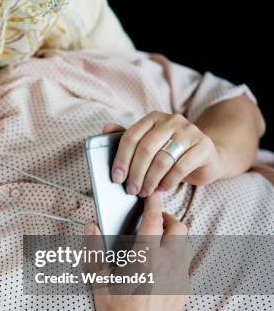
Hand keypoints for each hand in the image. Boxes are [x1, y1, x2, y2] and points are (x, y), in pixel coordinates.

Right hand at [84, 192, 189, 310]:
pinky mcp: (185, 289)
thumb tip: (91, 227)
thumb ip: (94, 250)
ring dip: (173, 235)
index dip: (153, 204)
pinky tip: (159, 263)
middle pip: (179, 228)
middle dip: (168, 217)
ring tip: (157, 238)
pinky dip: (176, 254)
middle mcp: (168, 264)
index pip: (154, 221)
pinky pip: (185, 263)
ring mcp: (180, 276)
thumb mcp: (98, 280)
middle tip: (154, 218)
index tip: (151, 196)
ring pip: (185, 244)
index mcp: (146, 258)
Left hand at [102, 111, 224, 197]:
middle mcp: (172, 121)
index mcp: (153, 118)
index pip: (131, 137)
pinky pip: (180, 168)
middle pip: (146, 149)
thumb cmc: (171, 152)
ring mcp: (190, 132)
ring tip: (145, 192)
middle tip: (131, 190)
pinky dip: (168, 181)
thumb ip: (128, 138)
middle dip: (135, 173)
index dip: (121, 159)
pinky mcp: (203, 147)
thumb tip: (105, 129)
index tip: (116, 178)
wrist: (206, 157)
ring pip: (163, 159)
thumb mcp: (149, 144)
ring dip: (150, 180)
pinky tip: (162, 188)